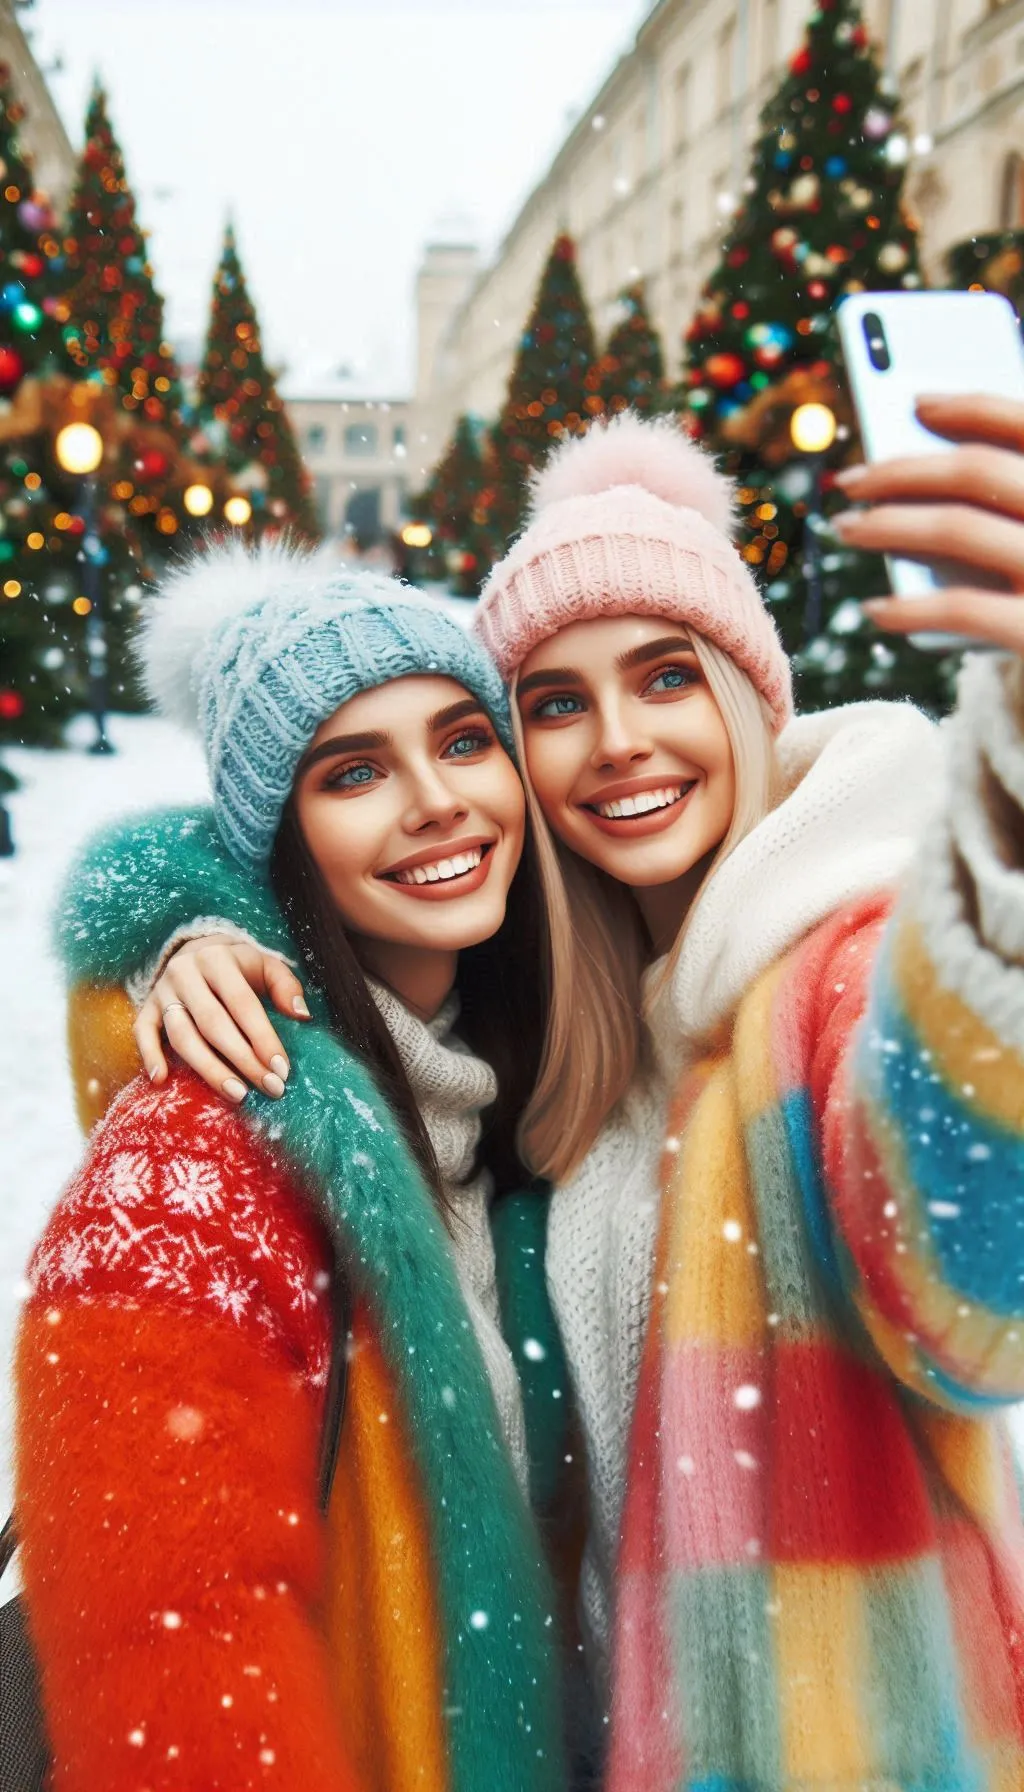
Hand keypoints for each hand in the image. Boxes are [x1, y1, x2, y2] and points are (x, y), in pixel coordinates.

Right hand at [134, 938, 309, 1102]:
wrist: (196, 950)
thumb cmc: (239, 967)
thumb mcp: (266, 965)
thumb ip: (285, 986)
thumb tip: (302, 1014)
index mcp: (218, 958)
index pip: (243, 1003)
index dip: (263, 1037)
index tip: (282, 1069)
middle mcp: (185, 972)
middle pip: (213, 1023)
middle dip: (243, 1060)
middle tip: (269, 1088)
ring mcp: (162, 991)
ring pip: (182, 1035)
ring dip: (209, 1068)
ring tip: (237, 1094)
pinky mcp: (147, 1007)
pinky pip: (142, 1032)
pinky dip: (149, 1055)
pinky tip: (161, 1080)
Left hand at [832, 393, 1023, 652]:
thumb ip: (1015, 493)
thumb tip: (928, 465)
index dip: (968, 407)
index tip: (916, 403)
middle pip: (974, 471)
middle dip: (901, 470)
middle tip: (851, 481)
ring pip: (955, 528)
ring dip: (886, 524)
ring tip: (847, 528)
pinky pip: (957, 608)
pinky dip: (906, 607)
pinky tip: (874, 610)